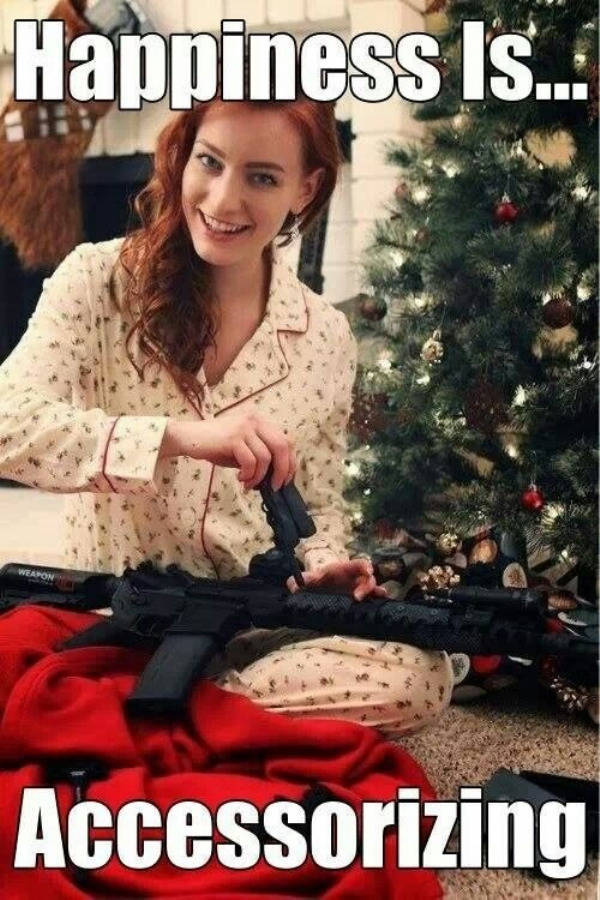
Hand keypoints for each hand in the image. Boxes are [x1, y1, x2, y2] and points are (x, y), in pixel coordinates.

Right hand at [160, 413, 295, 490]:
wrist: (188, 438)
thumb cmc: (216, 445)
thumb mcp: (242, 448)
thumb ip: (259, 455)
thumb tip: (276, 476)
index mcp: (260, 421)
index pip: (286, 440)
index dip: (290, 461)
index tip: (286, 479)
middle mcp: (255, 420)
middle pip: (282, 446)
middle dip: (282, 470)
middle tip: (274, 487)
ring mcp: (244, 427)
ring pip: (265, 457)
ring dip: (259, 476)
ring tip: (248, 484)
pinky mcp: (233, 438)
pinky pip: (250, 461)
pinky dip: (248, 474)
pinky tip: (239, 478)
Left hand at [286, 558, 388, 601]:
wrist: (323, 587)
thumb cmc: (320, 580)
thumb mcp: (311, 579)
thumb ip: (303, 580)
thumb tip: (293, 585)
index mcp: (346, 569)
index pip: (359, 564)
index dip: (365, 566)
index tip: (368, 571)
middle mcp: (357, 578)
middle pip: (369, 578)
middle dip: (367, 586)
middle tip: (357, 597)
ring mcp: (361, 588)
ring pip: (374, 588)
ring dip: (376, 593)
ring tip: (379, 598)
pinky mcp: (362, 598)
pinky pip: (374, 599)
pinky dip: (379, 601)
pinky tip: (383, 607)